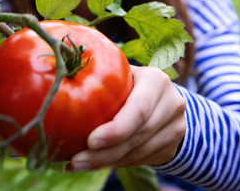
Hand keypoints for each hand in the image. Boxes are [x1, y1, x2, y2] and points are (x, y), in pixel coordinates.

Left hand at [69, 65, 186, 170]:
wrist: (163, 99)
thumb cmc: (129, 83)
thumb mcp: (120, 74)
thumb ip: (100, 75)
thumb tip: (63, 80)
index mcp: (156, 80)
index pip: (139, 109)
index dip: (116, 129)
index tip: (90, 141)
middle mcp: (172, 102)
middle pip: (137, 135)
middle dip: (104, 153)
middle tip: (76, 161)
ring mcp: (176, 127)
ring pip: (138, 152)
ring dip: (107, 162)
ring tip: (78, 164)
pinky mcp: (172, 147)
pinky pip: (141, 160)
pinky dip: (116, 164)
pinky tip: (95, 164)